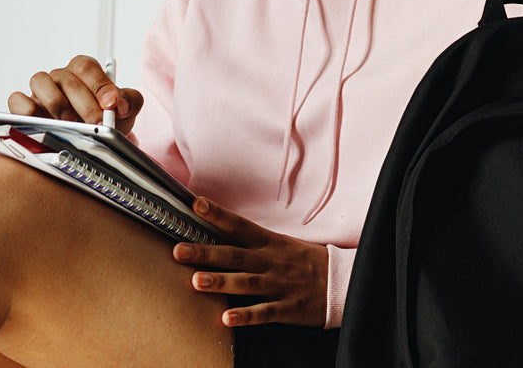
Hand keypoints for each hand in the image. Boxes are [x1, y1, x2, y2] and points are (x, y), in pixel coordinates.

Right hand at [8, 55, 142, 134]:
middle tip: (99, 123)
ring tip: (73, 124)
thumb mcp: (125, 109)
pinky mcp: (24, 106)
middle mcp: (60, 77)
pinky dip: (28, 109)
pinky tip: (45, 124)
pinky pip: (18, 100)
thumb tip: (119, 103)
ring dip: (57, 103)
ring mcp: (41, 91)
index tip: (112, 103)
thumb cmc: (106, 118)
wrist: (94, 139)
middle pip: (67, 79)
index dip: (99, 84)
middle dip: (86, 104)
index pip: (86, 66)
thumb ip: (129, 101)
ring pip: (39, 81)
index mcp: (83, 71)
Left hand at [173, 197, 329, 327]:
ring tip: (196, 281)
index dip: (219, 215)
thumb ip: (254, 243)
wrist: (343, 282)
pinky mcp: (288, 307)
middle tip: (179, 250)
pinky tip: (227, 318)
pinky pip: (264, 312)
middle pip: (236, 255)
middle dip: (206, 252)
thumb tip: (221, 234)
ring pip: (247, 283)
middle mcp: (273, 262)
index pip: (241, 226)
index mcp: (272, 243)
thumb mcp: (285, 244)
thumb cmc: (309, 262)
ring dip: (221, 281)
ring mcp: (280, 285)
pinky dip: (246, 315)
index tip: (197, 204)